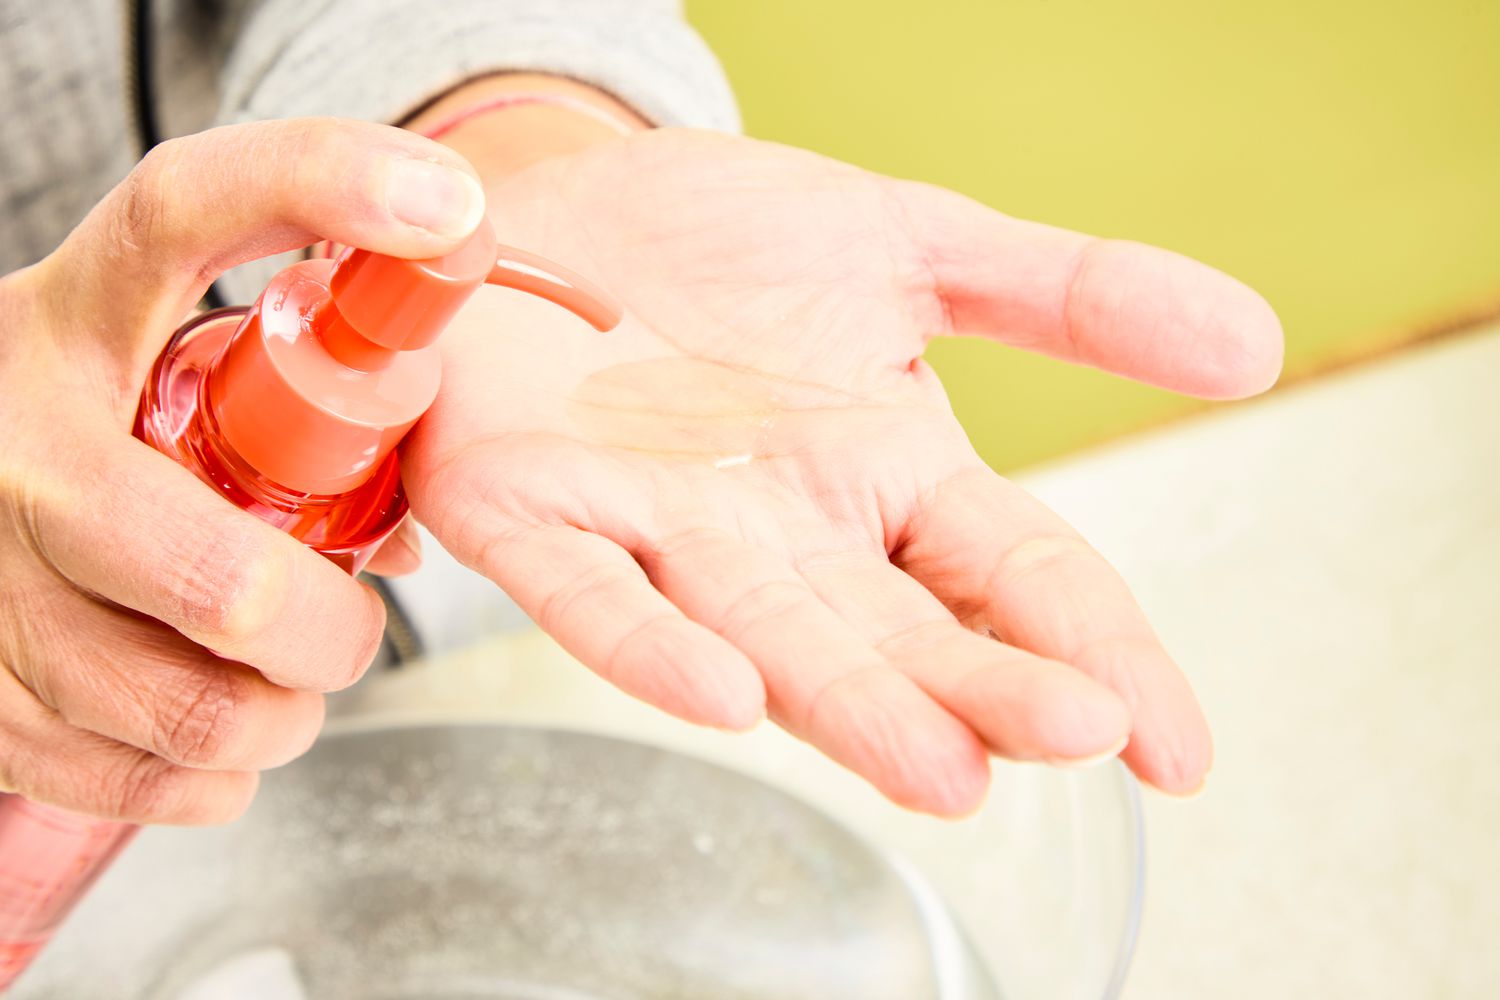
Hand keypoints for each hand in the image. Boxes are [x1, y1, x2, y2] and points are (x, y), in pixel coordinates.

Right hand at [0, 119, 485, 822]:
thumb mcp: (147, 379)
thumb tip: (405, 534)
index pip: (186, 215)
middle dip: (332, 632)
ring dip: (279, 713)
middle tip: (348, 627)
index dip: (322, 185)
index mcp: (72, 324)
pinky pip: (135, 779)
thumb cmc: (78, 436)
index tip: (447, 204)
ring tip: (287, 684)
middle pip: (230, 580)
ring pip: (189, 706)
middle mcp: (13, 444)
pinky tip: (219, 734)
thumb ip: (283, 407)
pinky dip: (210, 775)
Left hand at [408, 129, 1282, 813]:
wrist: (546, 205)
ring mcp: (663, 530)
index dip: (1098, 650)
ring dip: (850, 701)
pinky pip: (597, 594)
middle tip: (1080, 730)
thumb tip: (1253, 343)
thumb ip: (1063, 294)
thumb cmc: (716, 243)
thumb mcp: (905, 242)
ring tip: (939, 765)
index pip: (1017, 574)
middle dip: (986, 685)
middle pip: (904, 628)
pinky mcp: (537, 511)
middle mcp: (788, 532)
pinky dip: (652, 645)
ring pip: (769, 634)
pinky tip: (721, 689)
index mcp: (885, 478)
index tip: (1176, 748)